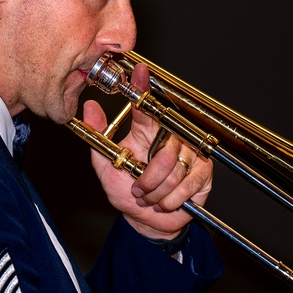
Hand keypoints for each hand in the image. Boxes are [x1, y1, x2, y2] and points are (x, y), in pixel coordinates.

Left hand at [82, 62, 212, 240]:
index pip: (146, 107)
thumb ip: (97, 137)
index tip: (139, 72)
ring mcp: (190, 154)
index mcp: (147, 133)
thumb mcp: (105, 165)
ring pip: (173, 170)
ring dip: (157, 192)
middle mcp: (170, 139)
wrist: (146, 220)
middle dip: (147, 178)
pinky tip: (165, 201)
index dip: (143, 88)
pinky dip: (171, 199)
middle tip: (138, 188)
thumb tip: (89, 108)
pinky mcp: (203, 172)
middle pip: (163, 151)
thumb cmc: (126, 192)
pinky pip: (187, 184)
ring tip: (150, 197)